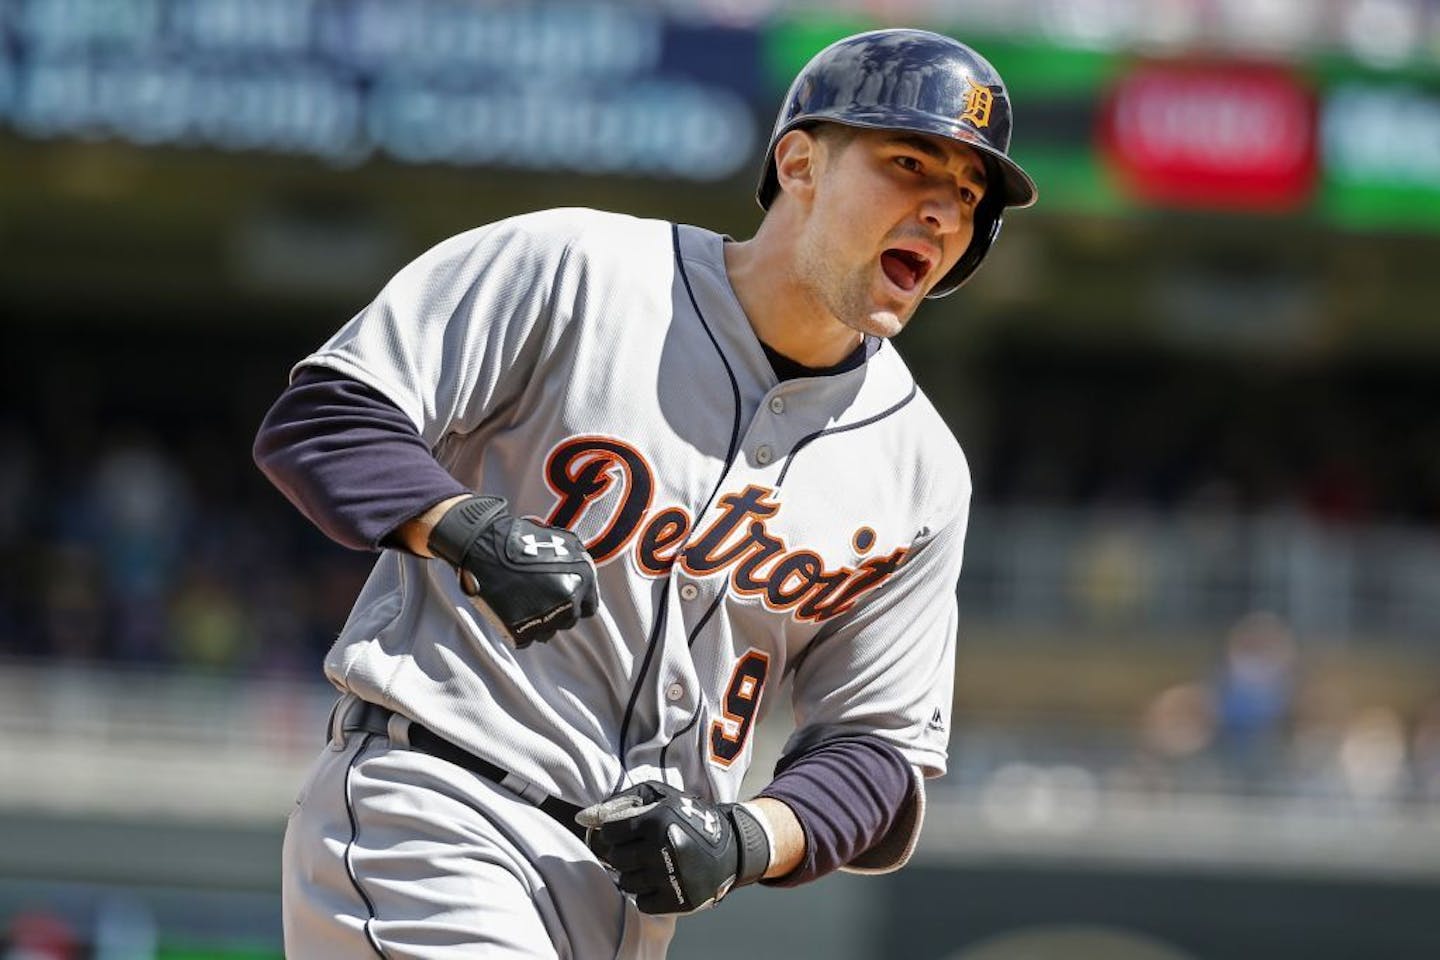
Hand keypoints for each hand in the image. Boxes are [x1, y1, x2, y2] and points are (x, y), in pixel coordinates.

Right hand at [427, 495, 597, 647]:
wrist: (483, 543)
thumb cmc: (521, 539)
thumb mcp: (562, 541)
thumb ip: (580, 565)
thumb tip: (584, 582)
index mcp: (582, 579)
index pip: (590, 607)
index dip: (577, 603)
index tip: (564, 599)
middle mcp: (567, 600)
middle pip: (569, 621)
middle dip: (558, 612)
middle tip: (538, 596)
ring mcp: (544, 617)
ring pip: (547, 633)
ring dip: (538, 622)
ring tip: (522, 601)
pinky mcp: (520, 629)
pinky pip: (526, 639)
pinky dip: (519, 629)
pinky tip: (511, 609)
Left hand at [578, 782, 769, 914]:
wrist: (730, 846)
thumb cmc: (689, 817)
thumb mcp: (660, 796)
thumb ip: (620, 802)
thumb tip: (583, 818)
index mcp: (657, 820)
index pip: (610, 832)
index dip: (615, 833)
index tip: (627, 833)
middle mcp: (663, 848)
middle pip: (616, 859)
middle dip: (622, 854)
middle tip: (638, 849)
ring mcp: (672, 876)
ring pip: (627, 882)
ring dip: (634, 874)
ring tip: (650, 863)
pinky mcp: (679, 899)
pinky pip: (643, 903)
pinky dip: (648, 893)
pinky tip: (660, 879)